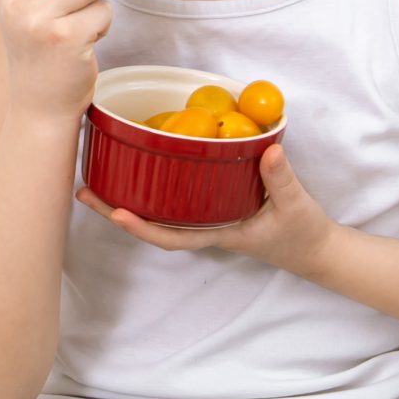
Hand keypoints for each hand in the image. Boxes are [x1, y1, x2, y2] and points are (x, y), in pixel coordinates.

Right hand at [0, 0, 121, 122]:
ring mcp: (38, 21)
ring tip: (84, 21)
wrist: (39, 105)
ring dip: (97, 0)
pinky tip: (87, 40)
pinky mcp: (65, 39)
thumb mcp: (30, 8)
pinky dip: (103, 24)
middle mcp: (16, 2)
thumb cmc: (42, 52)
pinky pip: (102, 10)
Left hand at [77, 143, 339, 272]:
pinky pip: (176, 201)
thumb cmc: (302, 233)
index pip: (173, 238)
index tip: (117, 213)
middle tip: (84, 192)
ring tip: (95, 180)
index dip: (142, 228)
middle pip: (153, 224)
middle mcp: (204, 228)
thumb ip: (281, 178)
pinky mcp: (213, 208)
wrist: (314, 249)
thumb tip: (268, 149)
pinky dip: (154, 188)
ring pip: (159, 213)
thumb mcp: (296, 205)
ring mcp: (206, 219)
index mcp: (218, 233)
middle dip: (117, 211)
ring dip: (128, 199)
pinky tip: (138, 171)